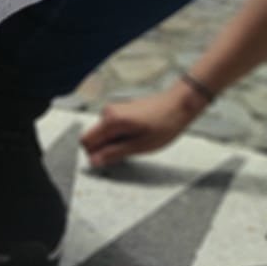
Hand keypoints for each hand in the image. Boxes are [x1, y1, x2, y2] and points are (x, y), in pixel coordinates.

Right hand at [81, 82, 197, 170]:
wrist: (180, 104)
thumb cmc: (166, 122)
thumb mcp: (140, 145)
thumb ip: (114, 154)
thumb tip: (95, 161)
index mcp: (111, 120)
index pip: (86, 142)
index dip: (95, 154)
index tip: (109, 160)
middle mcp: (108, 112)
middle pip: (94, 138)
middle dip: (105, 148)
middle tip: (127, 152)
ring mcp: (114, 110)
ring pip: (104, 134)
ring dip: (115, 142)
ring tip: (137, 142)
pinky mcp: (121, 111)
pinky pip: (112, 128)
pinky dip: (121, 135)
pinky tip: (138, 136)